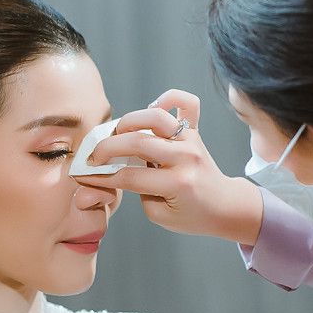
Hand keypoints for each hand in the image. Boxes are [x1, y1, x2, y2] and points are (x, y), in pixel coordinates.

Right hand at [78, 89, 264, 244]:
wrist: (225, 205)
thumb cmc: (192, 215)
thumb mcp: (160, 215)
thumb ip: (137, 191)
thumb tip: (113, 168)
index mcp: (177, 183)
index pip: (130, 177)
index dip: (103, 177)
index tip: (86, 176)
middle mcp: (185, 157)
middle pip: (138, 143)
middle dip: (106, 149)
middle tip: (93, 157)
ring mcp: (191, 140)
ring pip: (155, 117)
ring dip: (129, 121)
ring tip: (116, 134)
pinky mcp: (194, 131)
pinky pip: (186, 103)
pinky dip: (168, 97)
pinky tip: (153, 106)